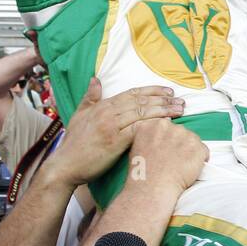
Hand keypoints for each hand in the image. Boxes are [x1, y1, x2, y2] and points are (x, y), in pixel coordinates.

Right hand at [50, 78, 183, 185]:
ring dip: (163, 111)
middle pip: (141, 101)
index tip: (168, 92)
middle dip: (163, 100)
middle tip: (181, 101)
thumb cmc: (74, 143)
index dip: (152, 91)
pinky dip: (153, 126)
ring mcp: (111, 126)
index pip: (132, 93)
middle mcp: (108, 112)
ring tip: (180, 111)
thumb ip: (90, 98)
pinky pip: (138, 130)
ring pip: (142, 113)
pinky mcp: (114, 141)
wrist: (65, 165)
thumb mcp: (79, 115)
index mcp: (103, 105)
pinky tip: (166, 127)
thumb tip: (96, 79)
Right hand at [126, 118, 208, 199]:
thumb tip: (161, 138)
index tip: (165, 152)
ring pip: (193, 140)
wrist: (153, 188)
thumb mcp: (137, 147)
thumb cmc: (143, 173)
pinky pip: (204, 151)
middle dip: (179, 145)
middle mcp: (169, 127)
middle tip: (173, 161)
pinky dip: (200, 160)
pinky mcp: (197, 147)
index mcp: (153, 125)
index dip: (168, 141)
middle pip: (181, 132)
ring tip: (180, 166)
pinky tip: (189, 170)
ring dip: (190, 152)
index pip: (167, 127)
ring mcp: (184, 136)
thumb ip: (151, 137)